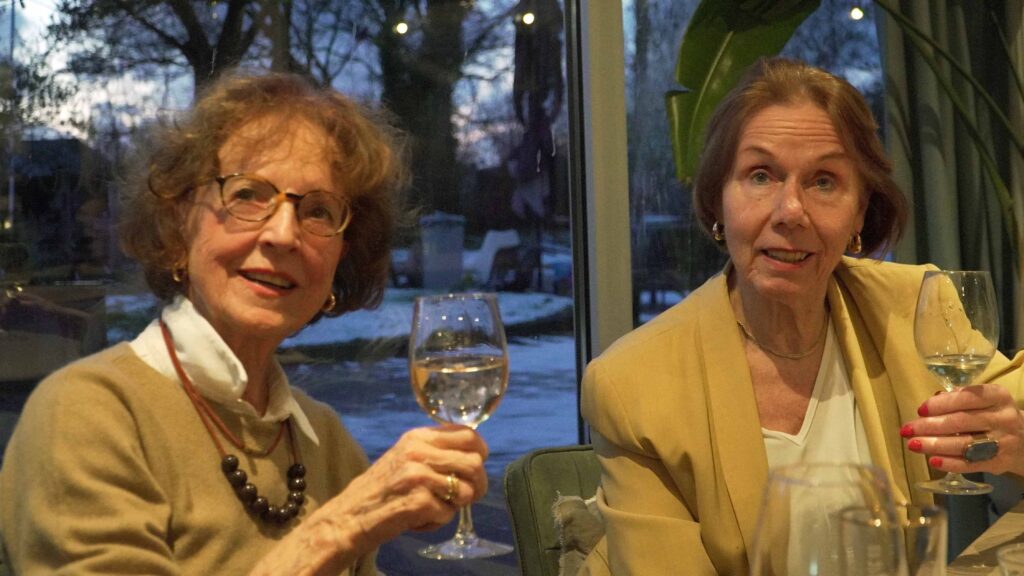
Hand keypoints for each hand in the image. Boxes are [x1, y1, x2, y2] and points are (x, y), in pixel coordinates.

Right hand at [251, 424, 488, 574]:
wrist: (349, 516)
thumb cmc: (382, 489)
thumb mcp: (406, 457)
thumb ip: (435, 451)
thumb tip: (475, 456)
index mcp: (417, 437)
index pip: (469, 435)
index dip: (479, 453)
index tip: (473, 468)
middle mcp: (418, 451)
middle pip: (474, 463)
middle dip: (477, 485)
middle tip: (463, 497)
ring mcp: (418, 476)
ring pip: (467, 491)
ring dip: (456, 505)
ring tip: (434, 507)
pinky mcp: (418, 501)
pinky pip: (449, 514)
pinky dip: (438, 522)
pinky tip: (418, 519)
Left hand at [902, 384, 1023, 475]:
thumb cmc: (994, 415)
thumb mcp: (984, 401)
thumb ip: (959, 398)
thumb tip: (932, 400)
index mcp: (998, 396)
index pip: (967, 397)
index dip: (942, 404)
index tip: (920, 410)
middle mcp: (1003, 418)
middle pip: (961, 422)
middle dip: (930, 426)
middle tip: (906, 429)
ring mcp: (1003, 442)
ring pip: (964, 444)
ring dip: (934, 445)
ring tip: (913, 444)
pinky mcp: (1000, 462)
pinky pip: (971, 464)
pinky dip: (950, 463)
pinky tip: (932, 460)